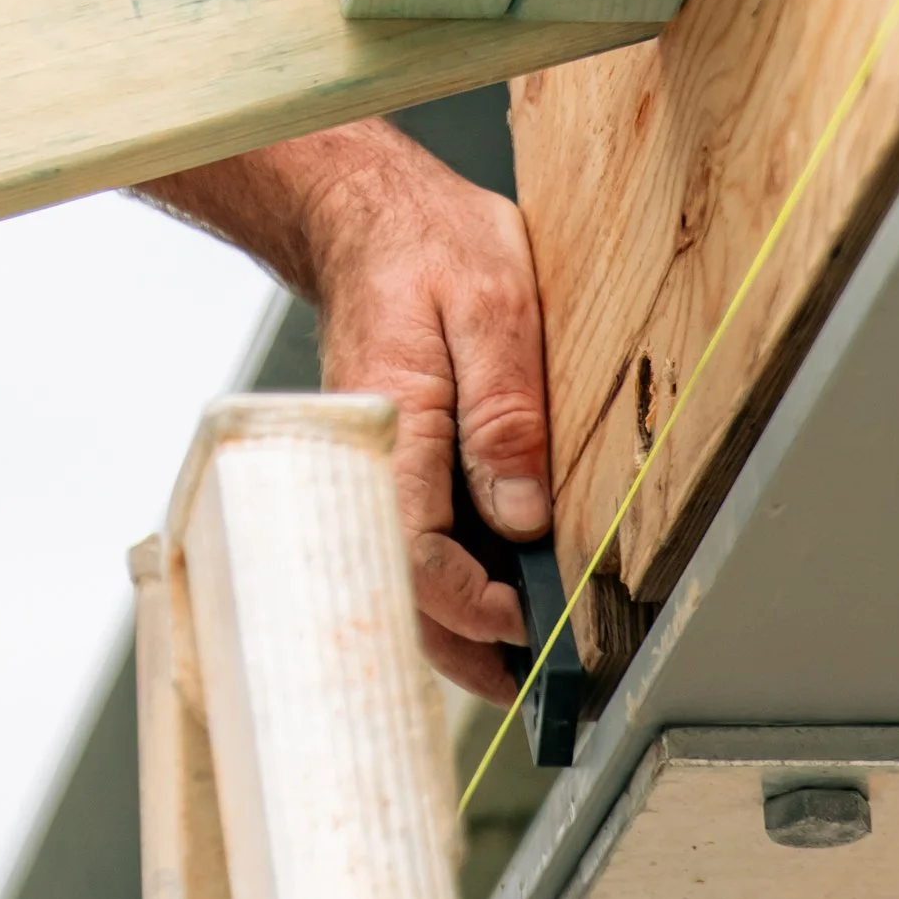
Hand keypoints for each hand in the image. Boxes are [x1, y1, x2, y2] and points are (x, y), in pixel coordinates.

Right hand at [292, 123, 550, 700]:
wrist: (364, 211)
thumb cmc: (427, 244)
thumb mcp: (493, 304)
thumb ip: (506, 411)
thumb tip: (523, 515)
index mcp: (390, 424)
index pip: (420, 554)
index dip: (479, 607)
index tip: (534, 622)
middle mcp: (366, 456)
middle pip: (400, 586)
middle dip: (464, 646)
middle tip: (532, 687)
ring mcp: (367, 461)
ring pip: (398, 570)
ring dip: (453, 622)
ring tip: (517, 659)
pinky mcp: (380, 457)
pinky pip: (403, 534)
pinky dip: (442, 577)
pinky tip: (490, 588)